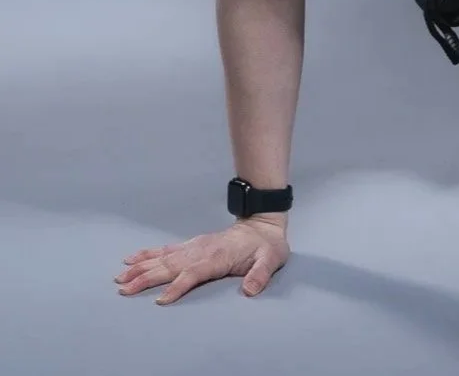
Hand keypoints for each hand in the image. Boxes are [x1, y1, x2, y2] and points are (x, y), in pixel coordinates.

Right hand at [114, 216, 289, 304]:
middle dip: (147, 278)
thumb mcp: (272, 259)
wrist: (264, 224)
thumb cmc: (267, 246)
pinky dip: (148, 254)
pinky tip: (132, 259)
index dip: (178, 286)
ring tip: (120, 277)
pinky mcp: (191, 245)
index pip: (194, 273)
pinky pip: (166, 250)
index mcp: (219, 256)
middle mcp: (202, 250)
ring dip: (142, 267)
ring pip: (163, 258)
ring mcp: (195, 246)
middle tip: (124, 289)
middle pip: (171, 266)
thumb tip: (250, 289)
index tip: (161, 301)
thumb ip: (261, 274)